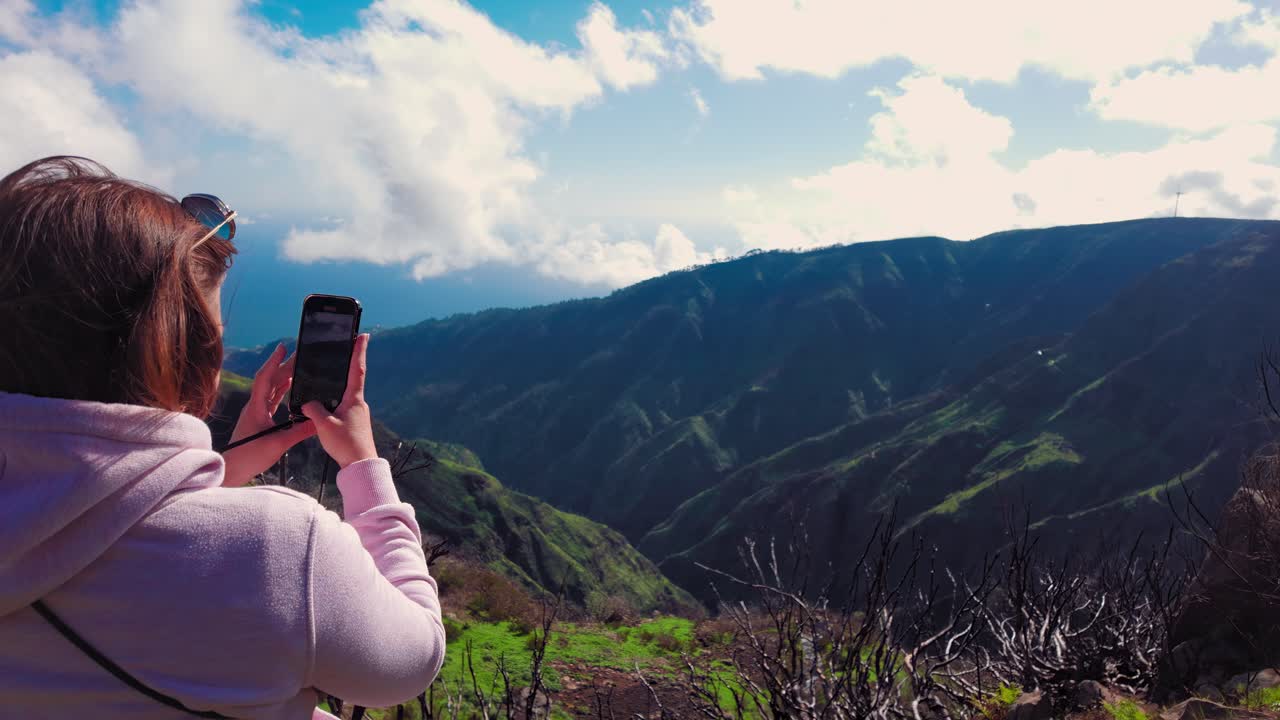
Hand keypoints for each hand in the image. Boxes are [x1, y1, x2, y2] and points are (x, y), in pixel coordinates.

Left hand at [221, 343, 315, 486]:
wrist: (232, 470)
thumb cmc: (250, 456)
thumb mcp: (279, 444)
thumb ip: (300, 431)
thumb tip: (319, 421)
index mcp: (256, 407)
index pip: (264, 378)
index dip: (274, 362)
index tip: (283, 348)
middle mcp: (255, 406)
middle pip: (270, 380)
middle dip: (284, 366)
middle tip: (300, 355)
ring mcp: (256, 412)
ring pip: (271, 389)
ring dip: (283, 377)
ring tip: (299, 367)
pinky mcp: (259, 419)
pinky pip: (272, 400)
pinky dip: (282, 391)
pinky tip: (290, 388)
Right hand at [302, 333, 377, 468]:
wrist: (360, 466)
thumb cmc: (346, 444)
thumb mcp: (324, 425)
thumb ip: (312, 410)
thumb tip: (307, 403)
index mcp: (354, 399)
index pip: (357, 369)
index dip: (359, 351)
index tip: (363, 335)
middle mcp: (358, 403)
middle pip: (352, 379)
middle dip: (347, 363)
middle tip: (345, 347)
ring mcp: (357, 413)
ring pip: (345, 394)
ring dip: (338, 384)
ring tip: (329, 374)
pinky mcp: (353, 423)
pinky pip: (341, 406)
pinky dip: (333, 401)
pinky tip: (325, 404)